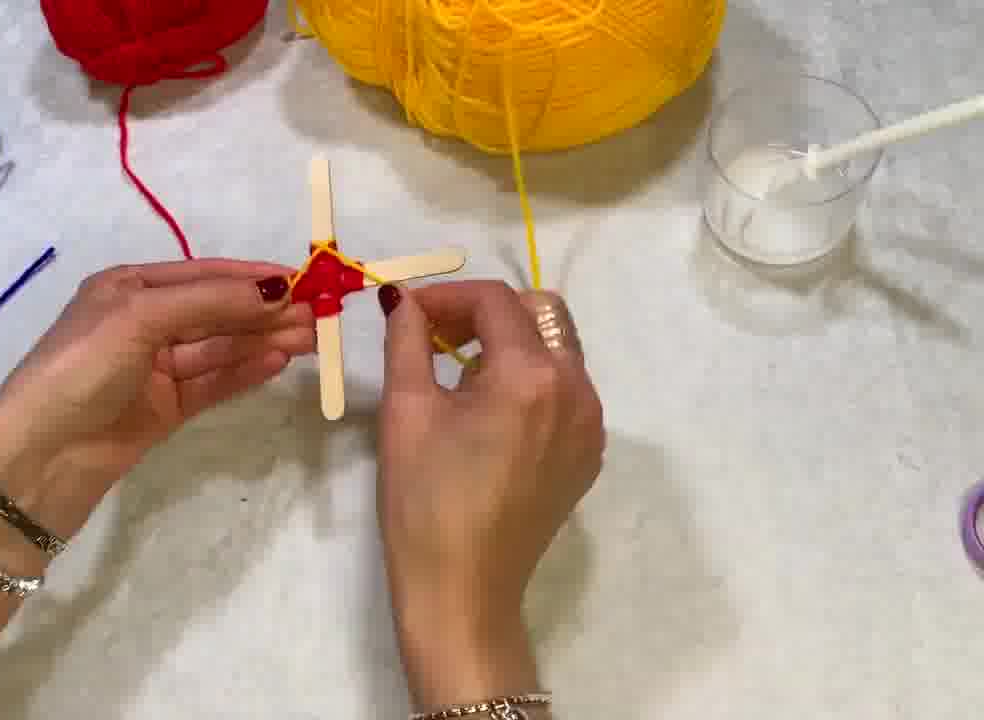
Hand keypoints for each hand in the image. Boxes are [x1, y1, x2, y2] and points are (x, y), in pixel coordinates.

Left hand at [0, 259, 314, 536]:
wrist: (34, 461)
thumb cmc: (78, 372)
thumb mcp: (138, 318)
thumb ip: (208, 301)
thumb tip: (276, 289)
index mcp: (126, 288)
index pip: (203, 274)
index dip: (252, 278)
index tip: (303, 280)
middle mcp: (142, 323)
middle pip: (216, 311)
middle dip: (266, 311)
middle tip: (321, 314)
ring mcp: (153, 370)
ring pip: (220, 349)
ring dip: (263, 341)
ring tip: (312, 339)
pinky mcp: (163, 411)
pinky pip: (213, 384)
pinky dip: (245, 372)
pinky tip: (278, 362)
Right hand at [375, 281, 604, 708]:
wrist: (462, 590)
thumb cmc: (424, 501)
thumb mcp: (406, 410)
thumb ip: (408, 340)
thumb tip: (404, 300)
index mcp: (531, 376)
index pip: (495, 301)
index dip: (447, 296)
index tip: (409, 312)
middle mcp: (577, 390)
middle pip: (540, 312)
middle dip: (486, 312)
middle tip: (437, 335)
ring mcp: (590, 425)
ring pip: (558, 349)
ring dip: (511, 343)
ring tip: (460, 375)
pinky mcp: (588, 453)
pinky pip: (567, 390)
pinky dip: (531, 380)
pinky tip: (490, 412)